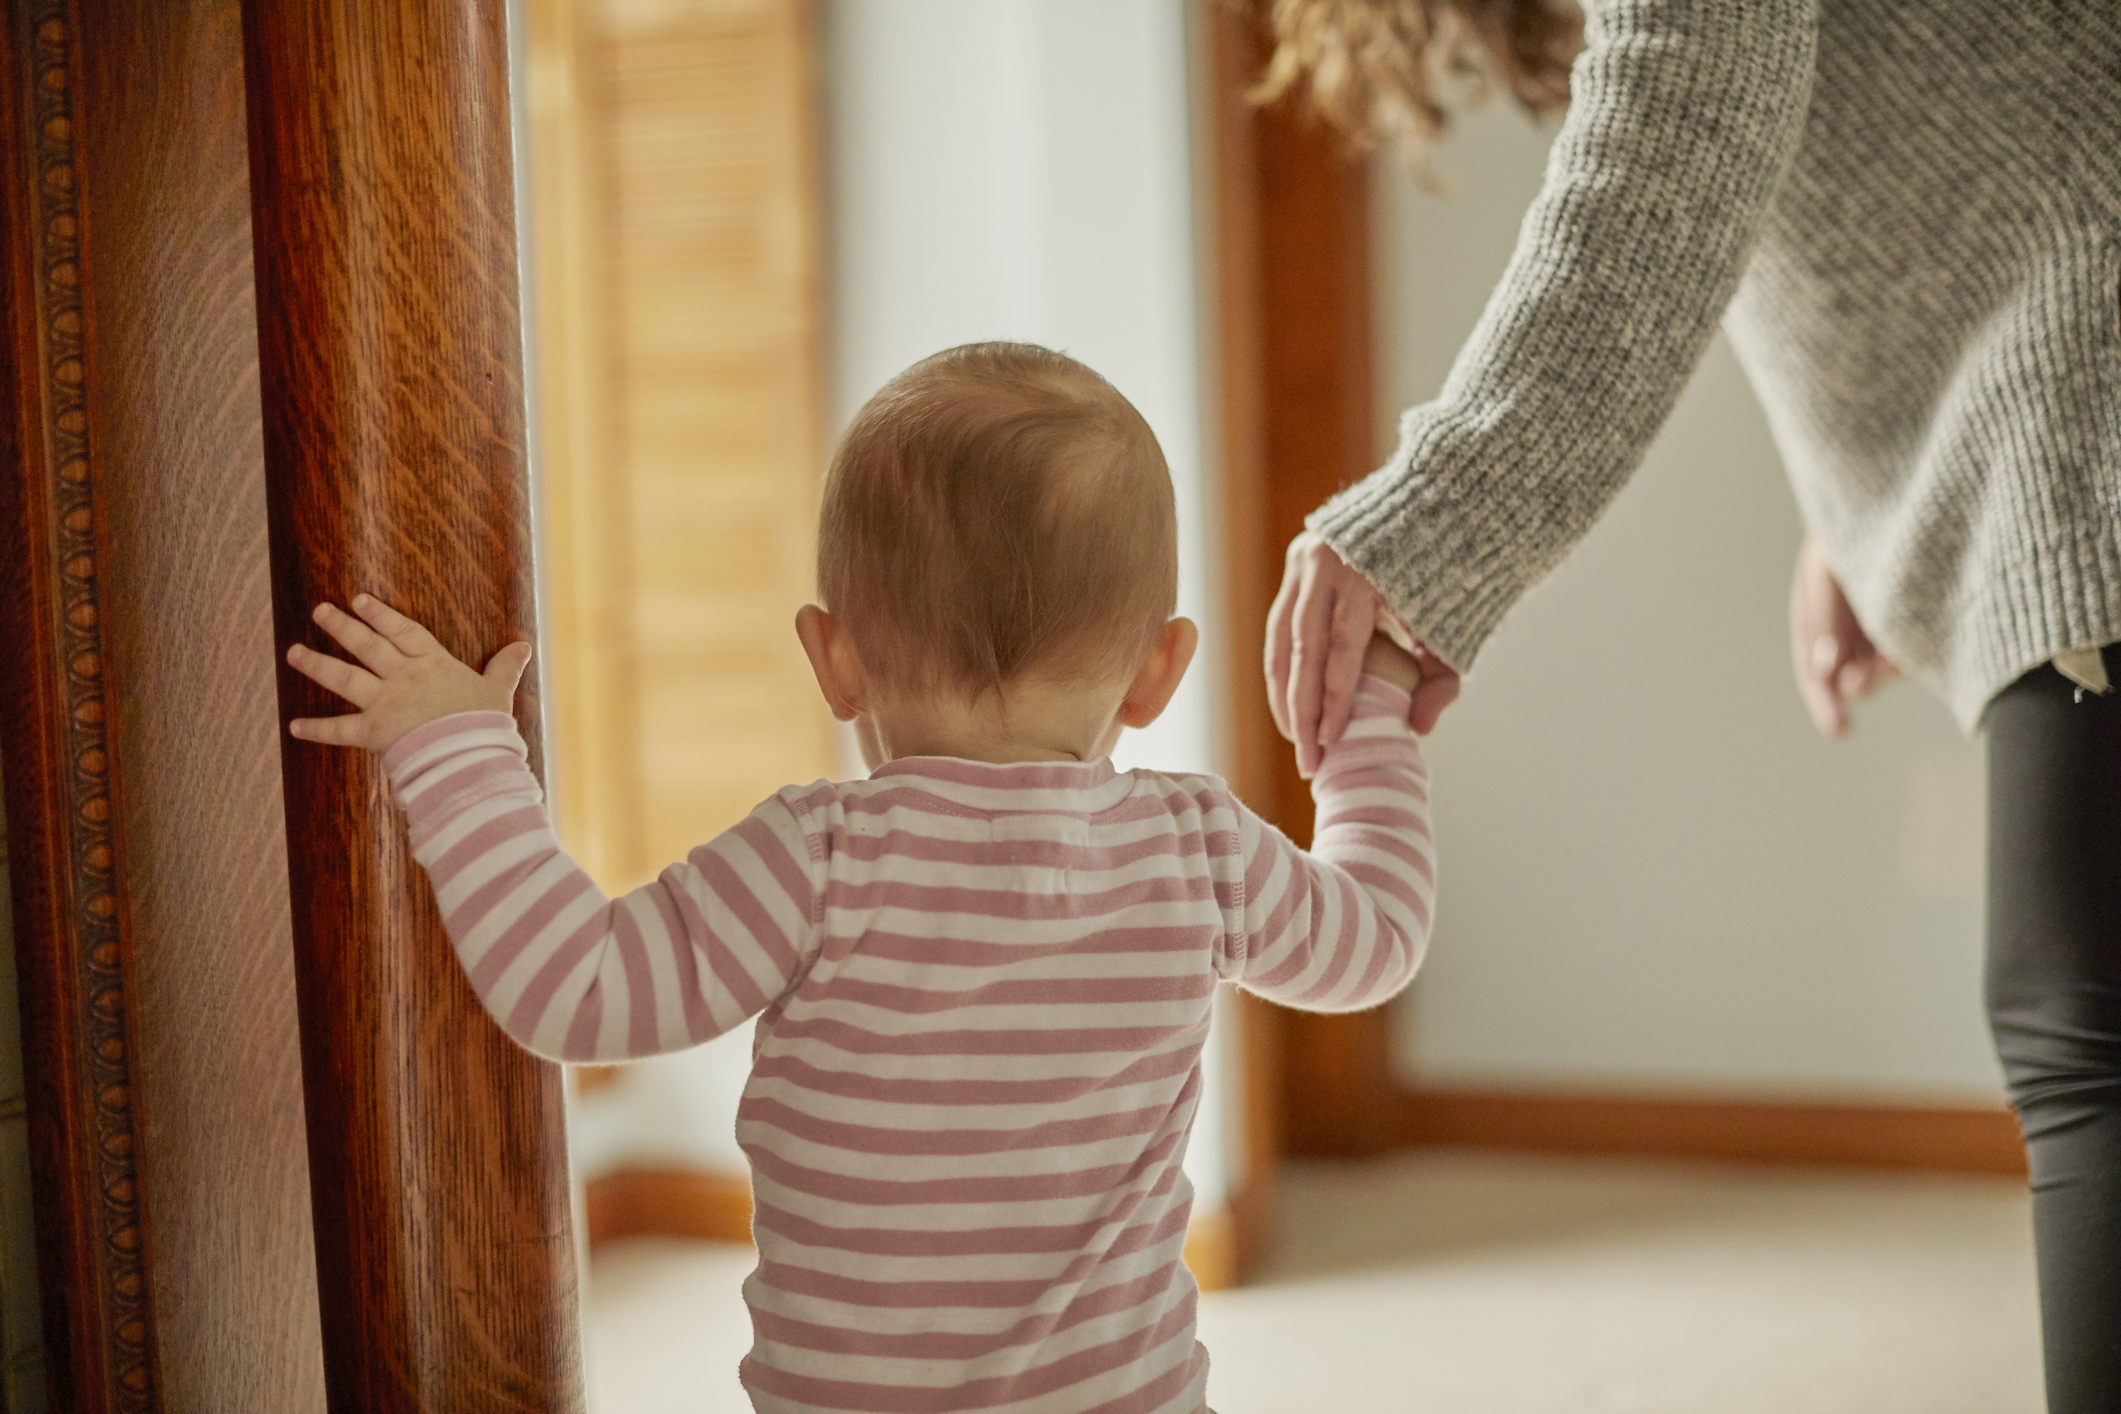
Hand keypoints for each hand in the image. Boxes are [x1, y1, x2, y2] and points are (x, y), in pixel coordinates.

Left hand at [285, 594, 531, 752]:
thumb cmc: (484, 723)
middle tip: (320, 611)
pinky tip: (294, 725)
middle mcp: (402, 677)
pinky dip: (317, 729)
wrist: (467, 754)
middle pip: (367, 646)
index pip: (402, 631)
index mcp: (432, 664)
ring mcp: (385, 702)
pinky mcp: (374, 732)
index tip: (359, 600)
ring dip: (317, 664)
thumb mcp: (498, 692)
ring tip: (293, 652)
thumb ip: (505, 668)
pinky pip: (339, 729)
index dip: (380, 615)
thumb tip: (524, 646)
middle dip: (342, 626)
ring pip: (345, 677)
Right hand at [1267, 531, 1460, 773]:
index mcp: (1364, 572)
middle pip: (1303, 649)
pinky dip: (1284, 671)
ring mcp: (1304, 561)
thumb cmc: (1444, 575)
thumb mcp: (1452, 627)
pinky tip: (1291, 705)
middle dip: (1302, 711)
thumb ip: (1441, 680)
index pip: (1342, 647)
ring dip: (1284, 696)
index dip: (1333, 699)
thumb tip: (1417, 728)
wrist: (1432, 508)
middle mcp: (1324, 563)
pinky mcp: (1295, 567)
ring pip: (1281, 641)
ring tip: (1296, 740)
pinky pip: (1280, 628)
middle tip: (1308, 761)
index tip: (1330, 742)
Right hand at [1789, 531, 1896, 737]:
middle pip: (1842, 673)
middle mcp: (1844, 619)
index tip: (1840, 729)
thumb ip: (1823, 614)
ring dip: (1881, 677)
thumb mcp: (1828, 564)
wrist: (1910, 489)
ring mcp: (1878, 619)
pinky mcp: (1911, 616)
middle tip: (1866, 684)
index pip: (1812, 664)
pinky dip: (1907, 661)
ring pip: (1876, 666)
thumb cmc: (1860, 521)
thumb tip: (1824, 671)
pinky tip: (1909, 656)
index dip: (1822, 699)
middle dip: (1853, 686)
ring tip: (1892, 666)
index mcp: (1815, 605)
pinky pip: (1905, 651)